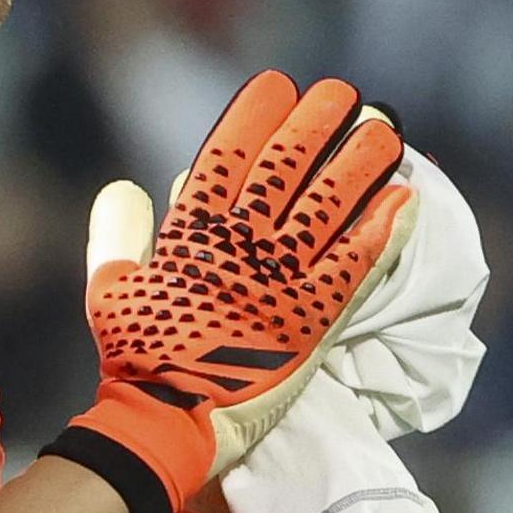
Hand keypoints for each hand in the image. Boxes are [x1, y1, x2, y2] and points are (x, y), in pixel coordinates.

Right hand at [39, 72, 414, 512]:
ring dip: (359, 164)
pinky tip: (404, 201)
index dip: (255, 115)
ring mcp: (277, 280)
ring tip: (386, 132)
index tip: (278, 85)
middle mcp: (237, 245)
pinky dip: (381, 230)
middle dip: (315, 124)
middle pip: (285, 166)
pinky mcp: (311, 319)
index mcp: (188, 234)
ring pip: (326, 205)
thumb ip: (116, 234)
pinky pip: (354, 264)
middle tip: (343, 95)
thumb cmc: (134, 360)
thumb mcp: (108, 290)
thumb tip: (124, 187)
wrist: (165, 426)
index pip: (226, 155)